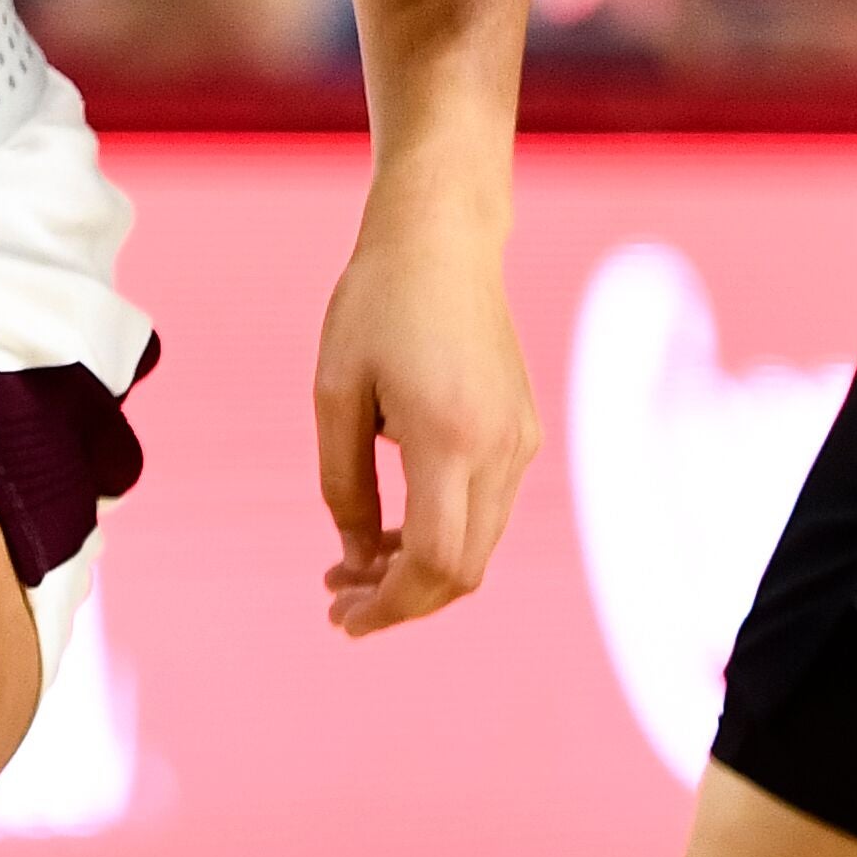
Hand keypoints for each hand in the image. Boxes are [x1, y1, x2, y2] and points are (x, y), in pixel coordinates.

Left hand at [314, 181, 535, 638]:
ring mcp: (520, 442)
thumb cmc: (375, 303)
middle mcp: (499, 449)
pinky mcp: (522, 430)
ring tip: (354, 568)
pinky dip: (445, 535)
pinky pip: (488, 510)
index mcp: (449, 438)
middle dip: (402, 600)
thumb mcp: (334, 392)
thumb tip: (356, 560)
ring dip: (421, 572)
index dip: (390, 607)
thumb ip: (343, 485)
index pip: (436, 565)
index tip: (344, 617)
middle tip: (339, 602)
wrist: (442, 239)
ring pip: (479, 547)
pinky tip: (394, 527)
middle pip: (463, 572)